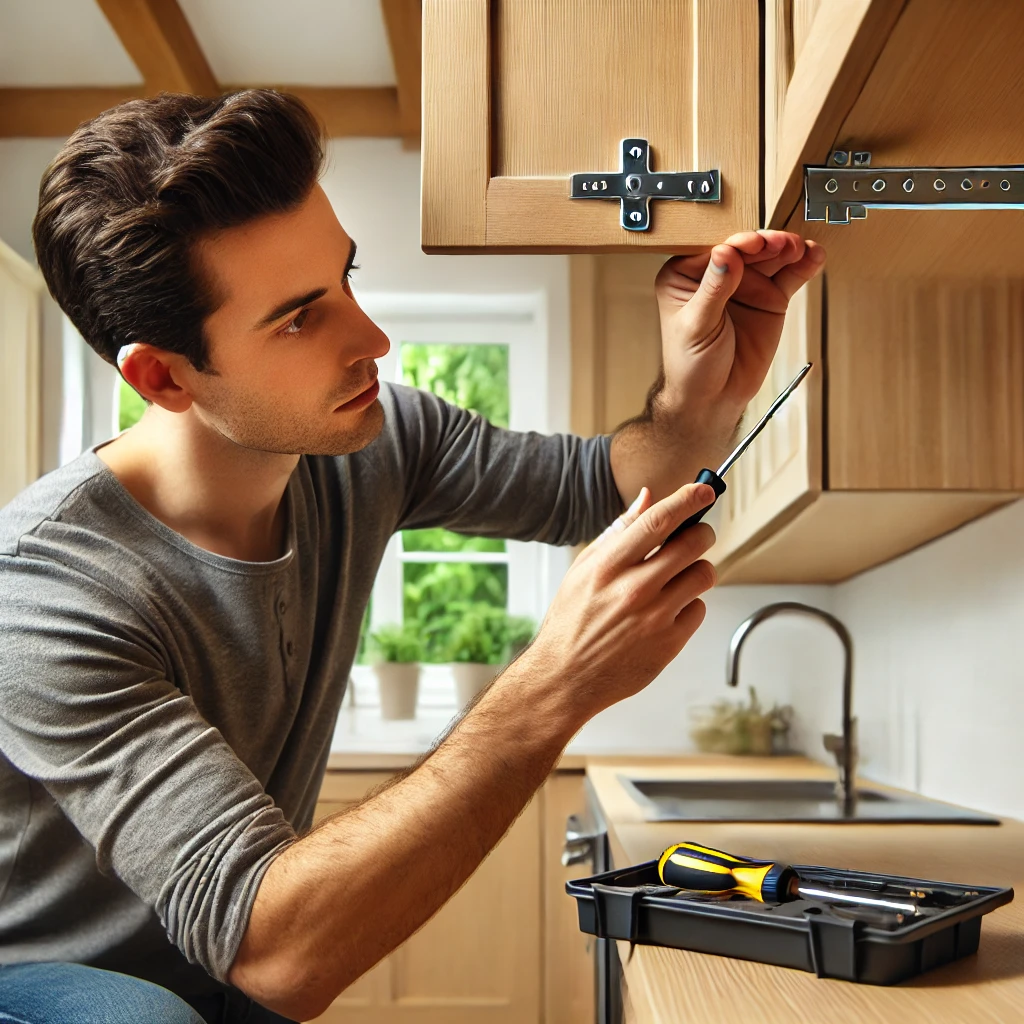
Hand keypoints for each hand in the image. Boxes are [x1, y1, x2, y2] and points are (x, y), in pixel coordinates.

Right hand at [525, 482, 716, 725]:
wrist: (565, 677)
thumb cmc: (571, 622)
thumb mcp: (583, 569)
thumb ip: (618, 531)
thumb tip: (647, 498)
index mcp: (608, 566)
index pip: (658, 521)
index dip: (688, 499)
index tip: (704, 490)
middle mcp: (634, 589)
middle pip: (692, 544)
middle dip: (702, 532)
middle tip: (697, 534)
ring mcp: (655, 617)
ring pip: (704, 574)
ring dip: (698, 569)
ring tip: (679, 576)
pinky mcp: (669, 643)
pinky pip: (699, 609)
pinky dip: (689, 604)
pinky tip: (668, 610)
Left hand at [655, 230, 825, 425]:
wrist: (715, 398)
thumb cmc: (691, 365)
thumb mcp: (696, 326)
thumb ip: (713, 289)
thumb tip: (725, 253)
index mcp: (684, 275)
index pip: (713, 250)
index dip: (735, 244)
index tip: (753, 244)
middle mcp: (717, 274)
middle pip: (746, 249)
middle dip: (766, 243)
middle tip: (783, 244)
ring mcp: (746, 284)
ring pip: (770, 258)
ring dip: (787, 249)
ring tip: (800, 249)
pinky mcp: (769, 298)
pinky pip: (788, 277)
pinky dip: (803, 266)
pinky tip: (814, 256)